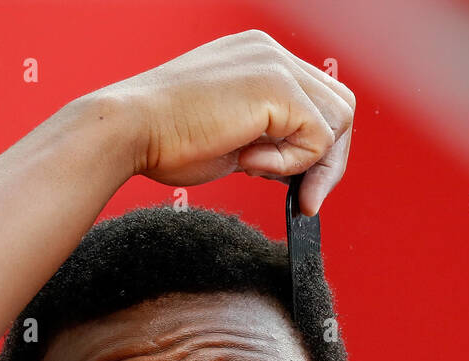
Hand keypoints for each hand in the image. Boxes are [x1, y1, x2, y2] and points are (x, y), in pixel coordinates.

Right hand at [98, 30, 354, 215]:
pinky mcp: (277, 87)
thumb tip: (302, 170)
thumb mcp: (231, 137)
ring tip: (257, 171)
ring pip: (338, 121)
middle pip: (340, 107)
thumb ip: (268, 141)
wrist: (128, 131)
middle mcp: (271, 52)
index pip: (318, 100)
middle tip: (303, 199)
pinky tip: (247, 164)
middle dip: (328, 161)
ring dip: (308, 163)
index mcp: (259, 58)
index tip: (299, 188)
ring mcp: (276, 64)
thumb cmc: (164, 141)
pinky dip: (290, 165)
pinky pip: (317, 138)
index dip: (316, 148)